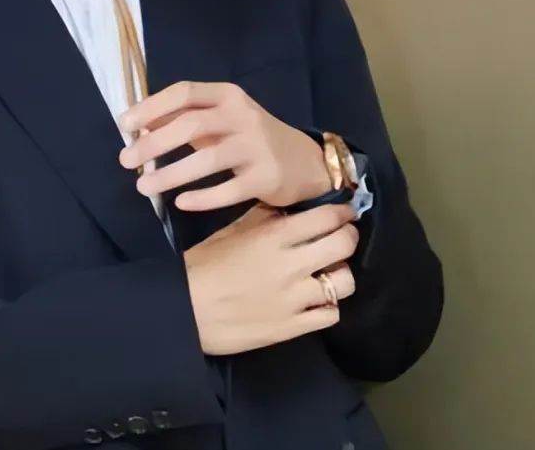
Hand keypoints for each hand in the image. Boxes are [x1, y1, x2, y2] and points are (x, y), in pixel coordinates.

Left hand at [116, 79, 335, 209]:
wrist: (304, 162)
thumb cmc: (251, 138)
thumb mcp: (222, 119)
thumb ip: (186, 118)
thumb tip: (140, 125)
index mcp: (228, 95)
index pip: (185, 92)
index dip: (152, 107)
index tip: (125, 125)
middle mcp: (243, 116)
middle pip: (191, 125)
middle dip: (154, 143)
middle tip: (126, 160)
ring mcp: (257, 147)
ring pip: (207, 159)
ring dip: (170, 174)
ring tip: (143, 186)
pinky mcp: (266, 178)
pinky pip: (228, 190)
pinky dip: (201, 198)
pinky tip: (180, 203)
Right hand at [182, 201, 358, 354]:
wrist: (186, 310)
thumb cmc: (205, 264)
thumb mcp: (232, 230)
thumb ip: (263, 217)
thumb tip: (287, 206)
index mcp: (274, 236)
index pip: (326, 217)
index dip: (342, 213)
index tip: (345, 213)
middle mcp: (291, 265)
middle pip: (343, 245)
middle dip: (348, 237)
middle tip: (342, 237)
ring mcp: (295, 299)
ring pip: (344, 282)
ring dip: (340, 274)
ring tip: (329, 272)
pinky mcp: (292, 328)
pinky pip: (331, 315)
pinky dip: (329, 305)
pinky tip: (317, 300)